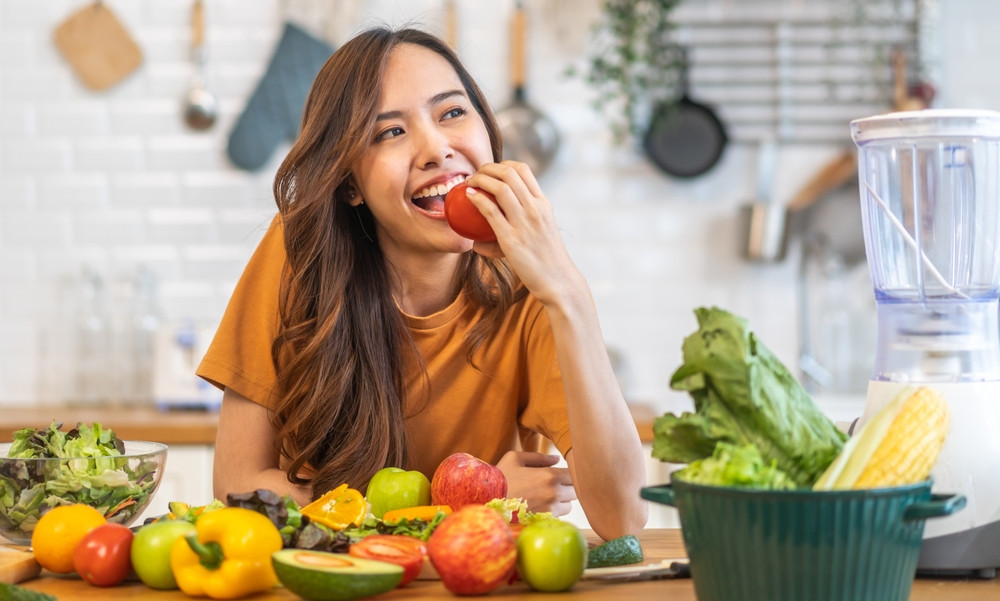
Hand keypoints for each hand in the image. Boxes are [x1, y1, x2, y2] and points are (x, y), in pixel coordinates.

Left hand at [465, 161, 583, 306]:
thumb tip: (495, 225)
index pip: (523, 170)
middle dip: (488, 167)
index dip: (503, 164)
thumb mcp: (541, 231)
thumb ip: (522, 222)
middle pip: (509, 173)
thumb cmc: (546, 259)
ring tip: (470, 182)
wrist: (558, 280)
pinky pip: (490, 211)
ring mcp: (524, 222)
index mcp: (543, 204)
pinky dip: (477, 199)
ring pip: (500, 187)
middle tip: (476, 174)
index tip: (491, 171)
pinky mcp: (512, 238)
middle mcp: (535, 208)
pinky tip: (468, 196)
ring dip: (480, 179)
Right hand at [496, 451, 575, 515]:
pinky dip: (553, 513)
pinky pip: (558, 517)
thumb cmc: (500, 477)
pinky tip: (540, 507)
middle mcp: (554, 493)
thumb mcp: (515, 458)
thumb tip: (557, 458)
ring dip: (562, 501)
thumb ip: (539, 457)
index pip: (573, 474)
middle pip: (575, 491)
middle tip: (553, 486)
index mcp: (549, 475)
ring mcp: (550, 509)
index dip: (567, 474)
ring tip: (546, 497)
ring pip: (569, 506)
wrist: (487, 501)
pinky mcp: (544, 522)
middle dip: (566, 487)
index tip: (559, 475)